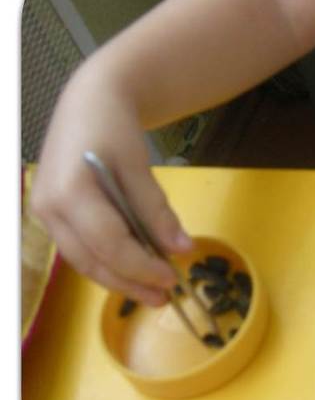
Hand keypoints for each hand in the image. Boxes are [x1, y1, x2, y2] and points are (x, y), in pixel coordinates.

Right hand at [31, 65, 192, 305]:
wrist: (89, 100)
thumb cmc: (113, 128)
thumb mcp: (140, 166)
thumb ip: (157, 210)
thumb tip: (182, 250)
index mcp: (69, 193)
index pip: (109, 244)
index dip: (142, 266)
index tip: (173, 278)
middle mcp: (49, 209)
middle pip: (92, 260)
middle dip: (129, 283)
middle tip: (163, 298)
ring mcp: (46, 214)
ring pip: (84, 260)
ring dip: (119, 279)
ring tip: (152, 293)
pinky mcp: (53, 215)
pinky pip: (82, 248)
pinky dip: (108, 262)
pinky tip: (133, 270)